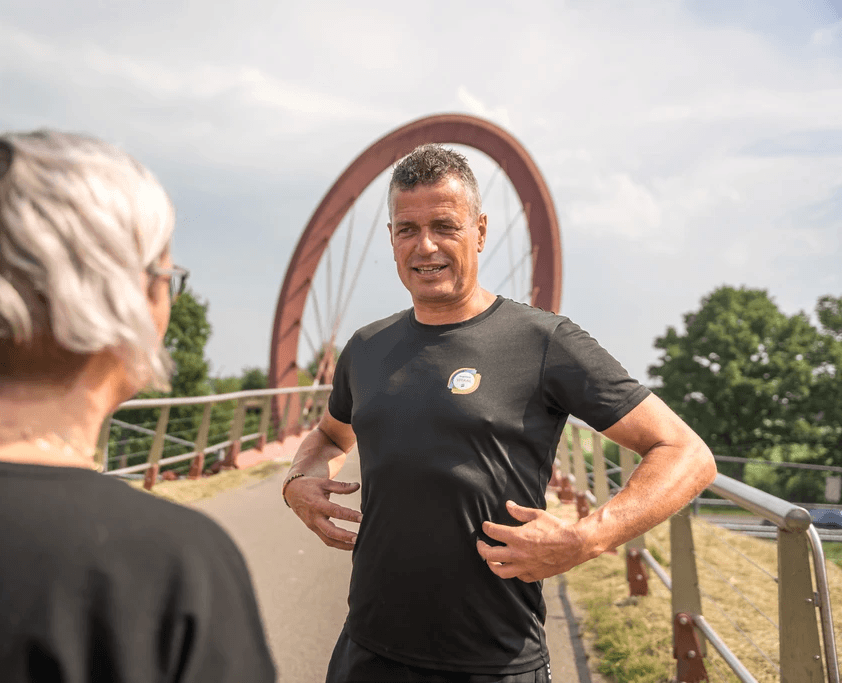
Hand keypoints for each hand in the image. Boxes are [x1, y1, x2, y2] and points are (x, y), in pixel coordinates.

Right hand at [285, 476, 361, 550]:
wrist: (292, 492)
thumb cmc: (310, 486)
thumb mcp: (324, 483)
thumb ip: (341, 486)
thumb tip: (357, 486)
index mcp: (317, 504)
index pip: (335, 512)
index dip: (349, 515)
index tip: (362, 518)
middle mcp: (314, 517)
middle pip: (330, 531)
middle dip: (345, 537)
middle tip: (358, 538)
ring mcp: (313, 525)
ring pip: (328, 540)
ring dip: (342, 545)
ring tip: (357, 545)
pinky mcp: (313, 529)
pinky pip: (326, 539)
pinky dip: (337, 544)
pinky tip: (349, 544)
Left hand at [476, 500, 590, 581]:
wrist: (574, 545)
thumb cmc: (556, 527)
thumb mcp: (537, 515)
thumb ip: (520, 512)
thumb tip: (508, 505)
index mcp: (517, 537)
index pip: (493, 532)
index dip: (486, 527)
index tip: (485, 526)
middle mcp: (518, 554)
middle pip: (489, 555)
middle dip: (481, 548)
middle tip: (480, 543)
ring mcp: (525, 566)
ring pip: (500, 571)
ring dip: (492, 565)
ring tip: (490, 560)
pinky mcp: (533, 575)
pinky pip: (517, 576)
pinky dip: (512, 571)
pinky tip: (512, 565)